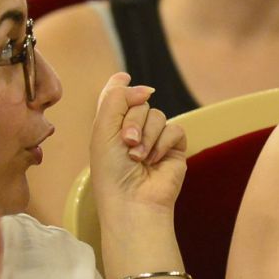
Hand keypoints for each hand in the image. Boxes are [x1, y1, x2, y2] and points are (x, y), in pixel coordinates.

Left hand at [89, 73, 186, 215]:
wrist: (133, 200)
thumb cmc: (111, 171)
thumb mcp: (103, 129)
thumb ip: (117, 99)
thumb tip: (145, 88)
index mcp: (111, 127)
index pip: (117, 98)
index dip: (121, 86)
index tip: (124, 78)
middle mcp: (133, 130)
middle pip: (139, 103)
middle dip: (133, 121)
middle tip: (126, 143)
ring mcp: (154, 139)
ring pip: (157, 115)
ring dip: (147, 135)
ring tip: (138, 157)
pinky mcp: (174, 148)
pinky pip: (175, 128)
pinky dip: (162, 143)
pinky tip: (154, 160)